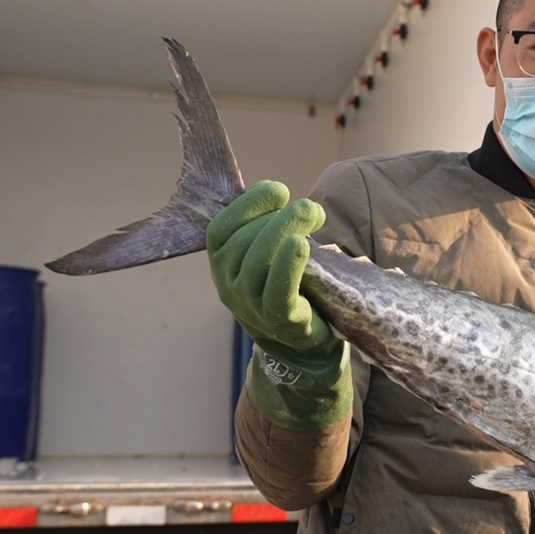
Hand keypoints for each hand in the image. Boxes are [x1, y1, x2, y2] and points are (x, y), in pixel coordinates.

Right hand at [208, 182, 335, 355]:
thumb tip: (275, 191)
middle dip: (278, 216)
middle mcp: (227, 285)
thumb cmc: (288, 286)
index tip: (279, 191)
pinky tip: (302, 244)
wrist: (305, 342)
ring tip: (313, 215)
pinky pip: (277, 291)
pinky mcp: (279, 322)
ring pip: (259, 262)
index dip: (248, 204)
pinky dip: (288, 264)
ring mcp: (250, 307)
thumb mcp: (267, 253)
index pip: (221, 228)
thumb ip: (264, 225)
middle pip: (244, 242)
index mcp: (221, 263)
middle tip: (309, 208)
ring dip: (287, 230)